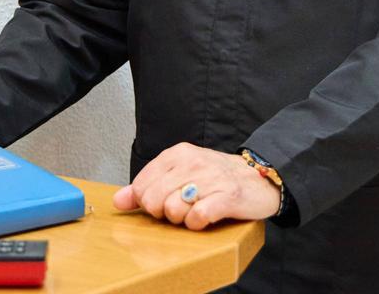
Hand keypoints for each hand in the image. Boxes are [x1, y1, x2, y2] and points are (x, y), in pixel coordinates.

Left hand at [112, 143, 280, 230]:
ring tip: (194, 211)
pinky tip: (205, 217)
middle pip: (154, 200)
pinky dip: (197, 224)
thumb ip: (148, 186)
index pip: (142, 185)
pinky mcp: (227, 197)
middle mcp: (192, 162)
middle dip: (162, 212)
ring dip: (181, 219)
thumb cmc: (216, 177)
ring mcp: (210, 179)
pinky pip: (197, 217)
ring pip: (173, 209)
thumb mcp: (180, 173)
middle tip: (179, 209)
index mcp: (177, 154)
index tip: (162, 202)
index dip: (147, 202)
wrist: (259, 177)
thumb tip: (119, 200)